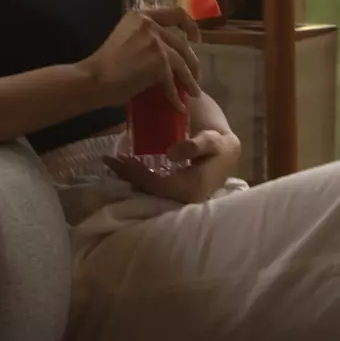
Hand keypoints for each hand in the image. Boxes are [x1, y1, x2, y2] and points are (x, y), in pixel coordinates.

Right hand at [80, 6, 202, 110]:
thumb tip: (167, 56)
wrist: (93, 78)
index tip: (195, 39)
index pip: (175, 13)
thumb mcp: (126, 39)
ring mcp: (156, 42)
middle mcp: (150, 25)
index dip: (190, 25)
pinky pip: (172, 80)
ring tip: (194, 93)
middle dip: (193, 62)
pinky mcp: (158, 61)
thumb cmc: (104, 64)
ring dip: (190, 80)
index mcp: (141, 16)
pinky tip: (178, 105)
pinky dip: (175, 95)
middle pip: (182, 43)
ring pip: (182, 62)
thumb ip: (146, 39)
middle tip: (196, 76)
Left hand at [105, 130, 241, 204]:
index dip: (135, 173)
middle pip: (150, 191)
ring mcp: (181, 200)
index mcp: (192, 188)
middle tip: (108, 161)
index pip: (156, 184)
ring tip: (114, 164)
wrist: (231, 153)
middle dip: (128, 176)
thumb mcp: (213, 139)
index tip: (118, 158)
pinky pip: (155, 190)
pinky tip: (129, 170)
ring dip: (131, 178)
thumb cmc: (221, 144)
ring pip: (150, 192)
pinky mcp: (178, 196)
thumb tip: (170, 155)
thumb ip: (196, 145)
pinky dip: (140, 179)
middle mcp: (185, 200)